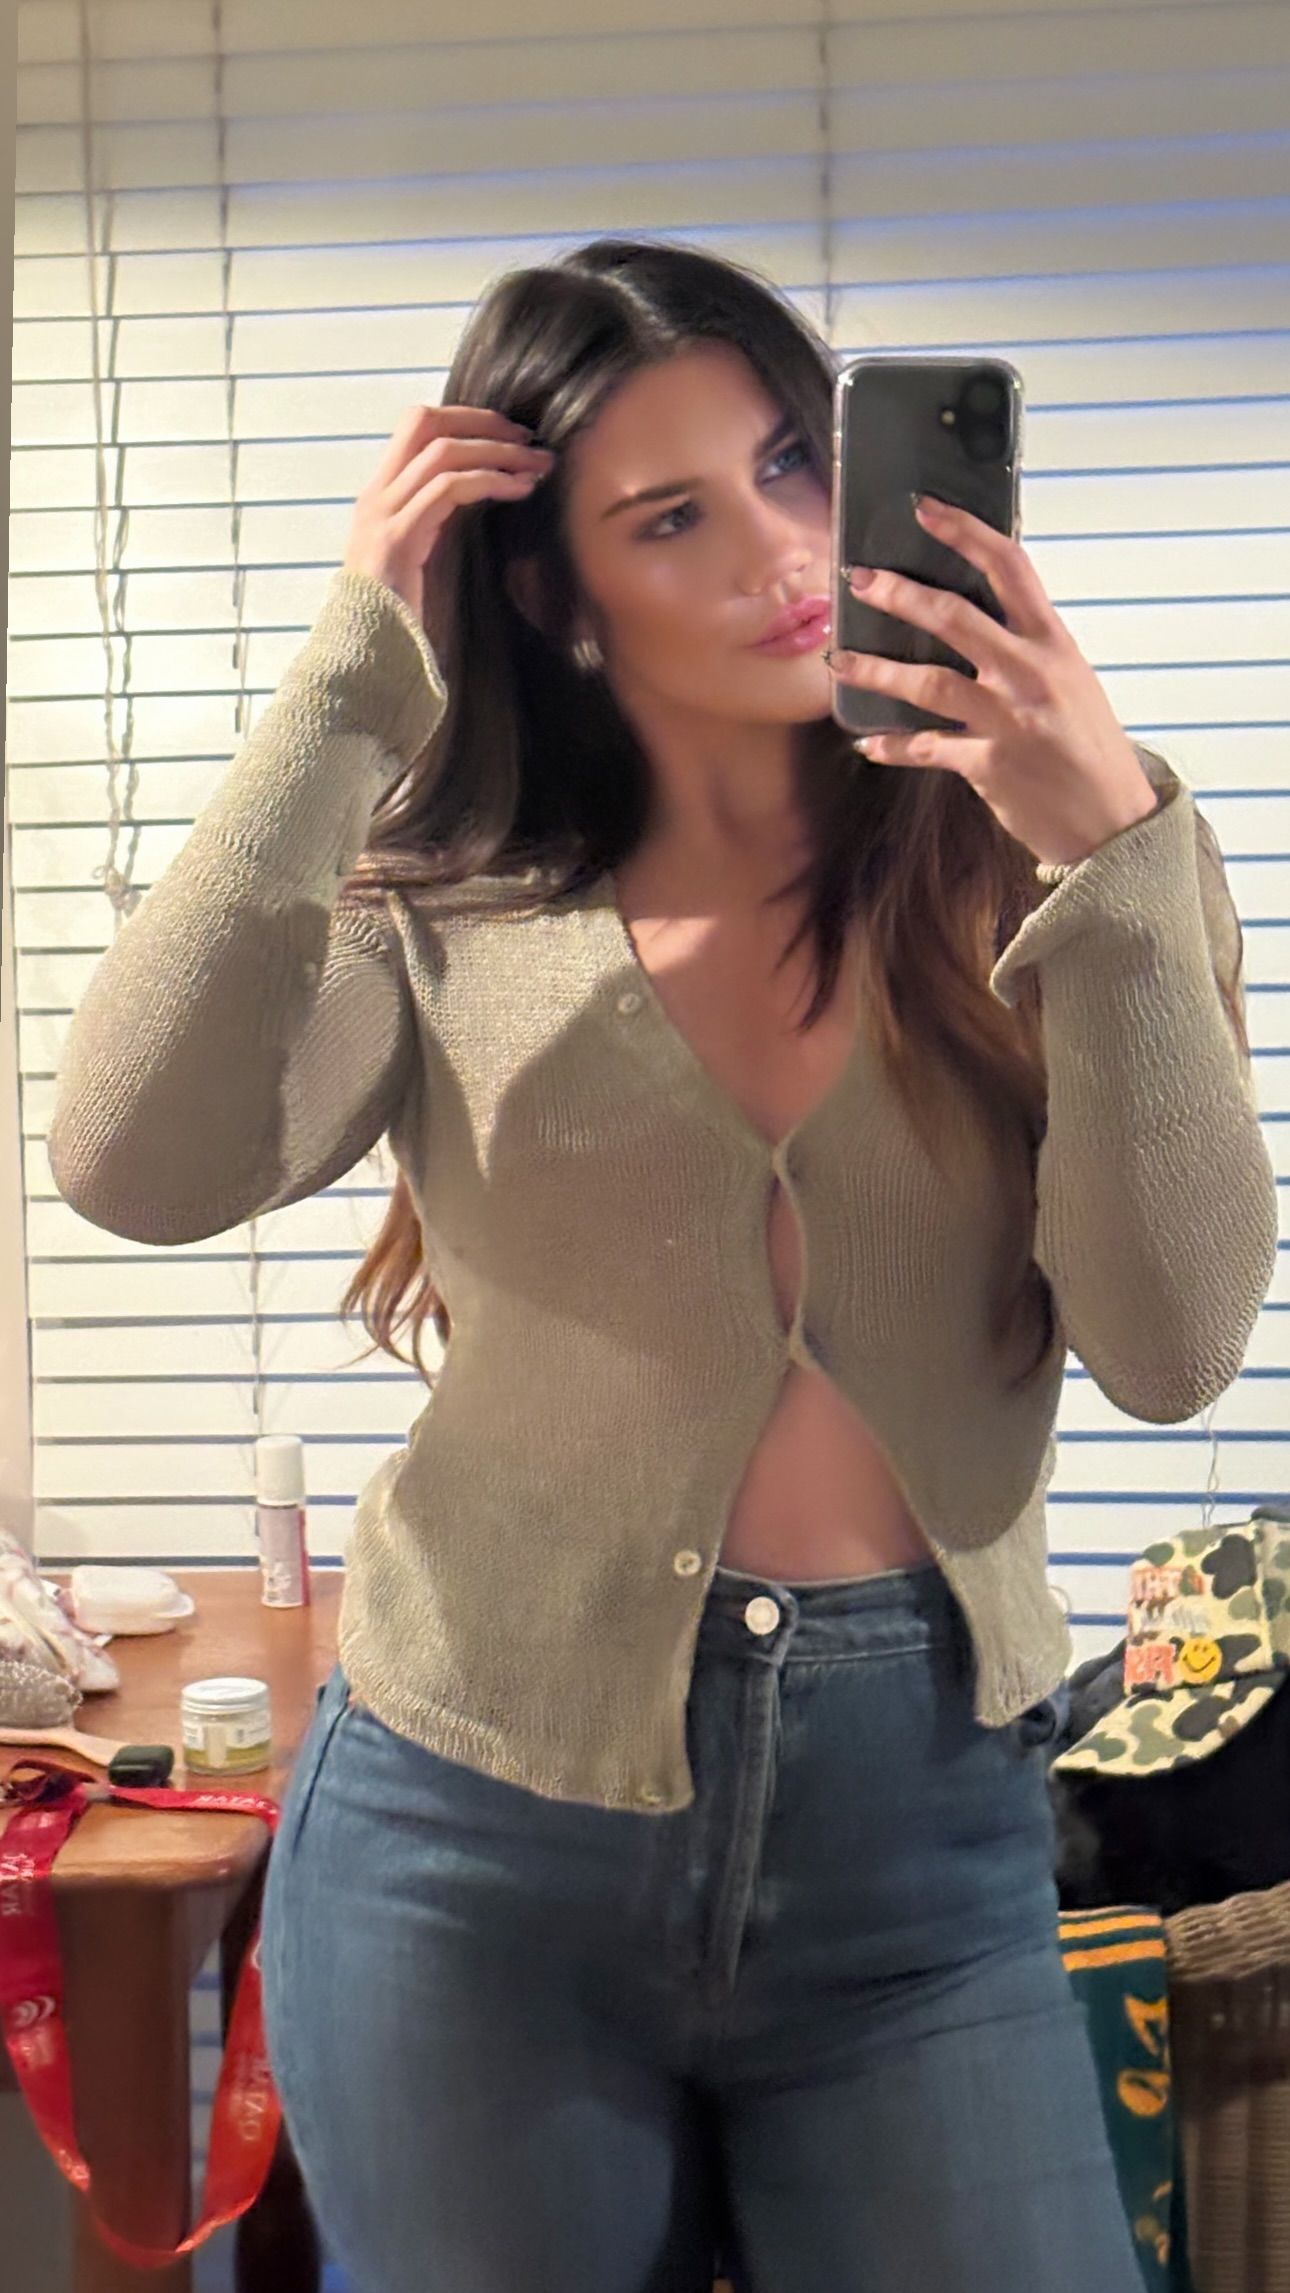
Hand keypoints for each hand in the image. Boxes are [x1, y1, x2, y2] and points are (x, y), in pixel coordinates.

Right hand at [343, 403, 555, 620]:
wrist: (364, 653)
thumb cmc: (398, 614)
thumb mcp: (417, 558)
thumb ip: (435, 524)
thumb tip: (480, 501)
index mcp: (380, 495)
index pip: (416, 426)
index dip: (463, 418)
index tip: (507, 432)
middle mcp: (376, 495)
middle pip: (425, 422)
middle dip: (481, 421)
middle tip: (527, 438)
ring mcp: (383, 513)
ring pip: (442, 451)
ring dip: (497, 451)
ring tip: (538, 464)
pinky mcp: (399, 537)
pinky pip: (448, 489)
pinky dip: (490, 480)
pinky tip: (521, 490)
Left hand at [829, 497, 1159, 868]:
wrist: (1113, 820)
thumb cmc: (1090, 747)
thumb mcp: (1071, 680)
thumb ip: (1027, 648)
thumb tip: (978, 616)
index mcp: (1054, 644)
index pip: (1010, 569)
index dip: (965, 533)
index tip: (925, 511)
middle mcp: (1030, 674)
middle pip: (955, 619)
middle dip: (901, 595)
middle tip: (860, 581)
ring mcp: (1008, 720)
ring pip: (928, 684)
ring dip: (876, 670)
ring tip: (838, 660)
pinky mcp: (988, 765)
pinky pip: (927, 749)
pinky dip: (894, 745)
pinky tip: (868, 741)